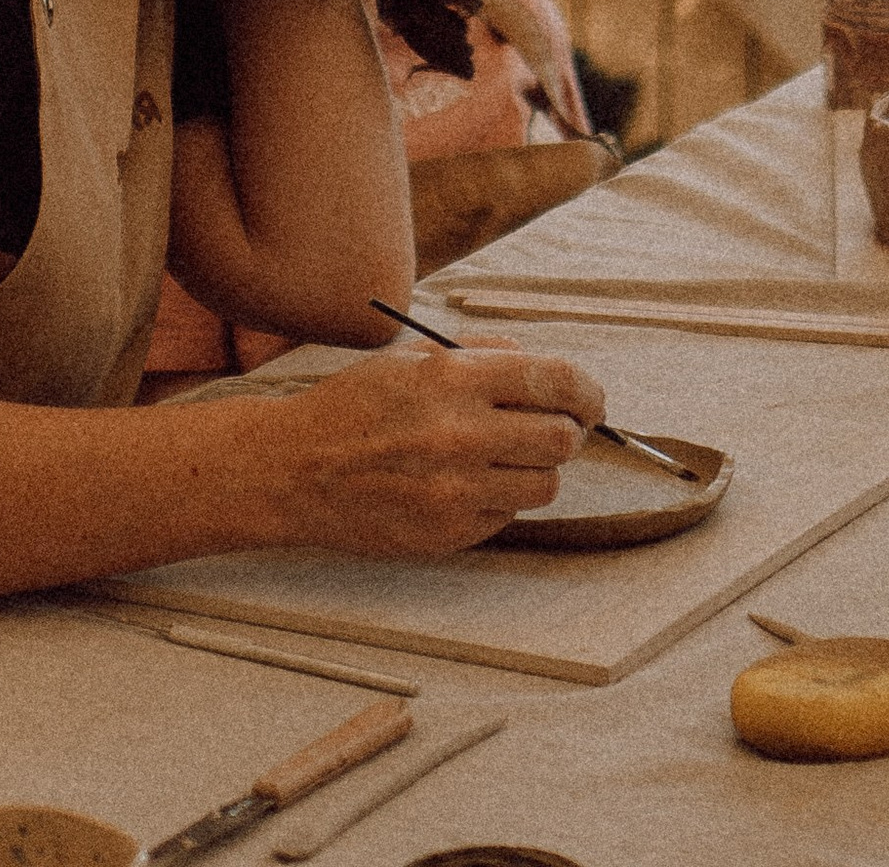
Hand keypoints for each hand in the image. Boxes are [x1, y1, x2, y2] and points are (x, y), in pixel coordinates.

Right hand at [261, 346, 604, 560]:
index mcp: (453, 378)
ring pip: (544, 485)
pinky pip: (506, 516)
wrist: (296, 471)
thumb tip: (535, 363)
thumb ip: (479, 356)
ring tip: (501, 458)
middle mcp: (460, 434)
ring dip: (535, 470)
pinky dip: (499, 500)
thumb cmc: (353, 408)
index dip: (586, 390)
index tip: (591, 399)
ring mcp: (456, 490)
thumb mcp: (411, 359)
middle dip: (565, 432)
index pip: (552, 380)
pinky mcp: (450, 533)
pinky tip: (463, 484)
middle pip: (561, 439)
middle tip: (549, 429)